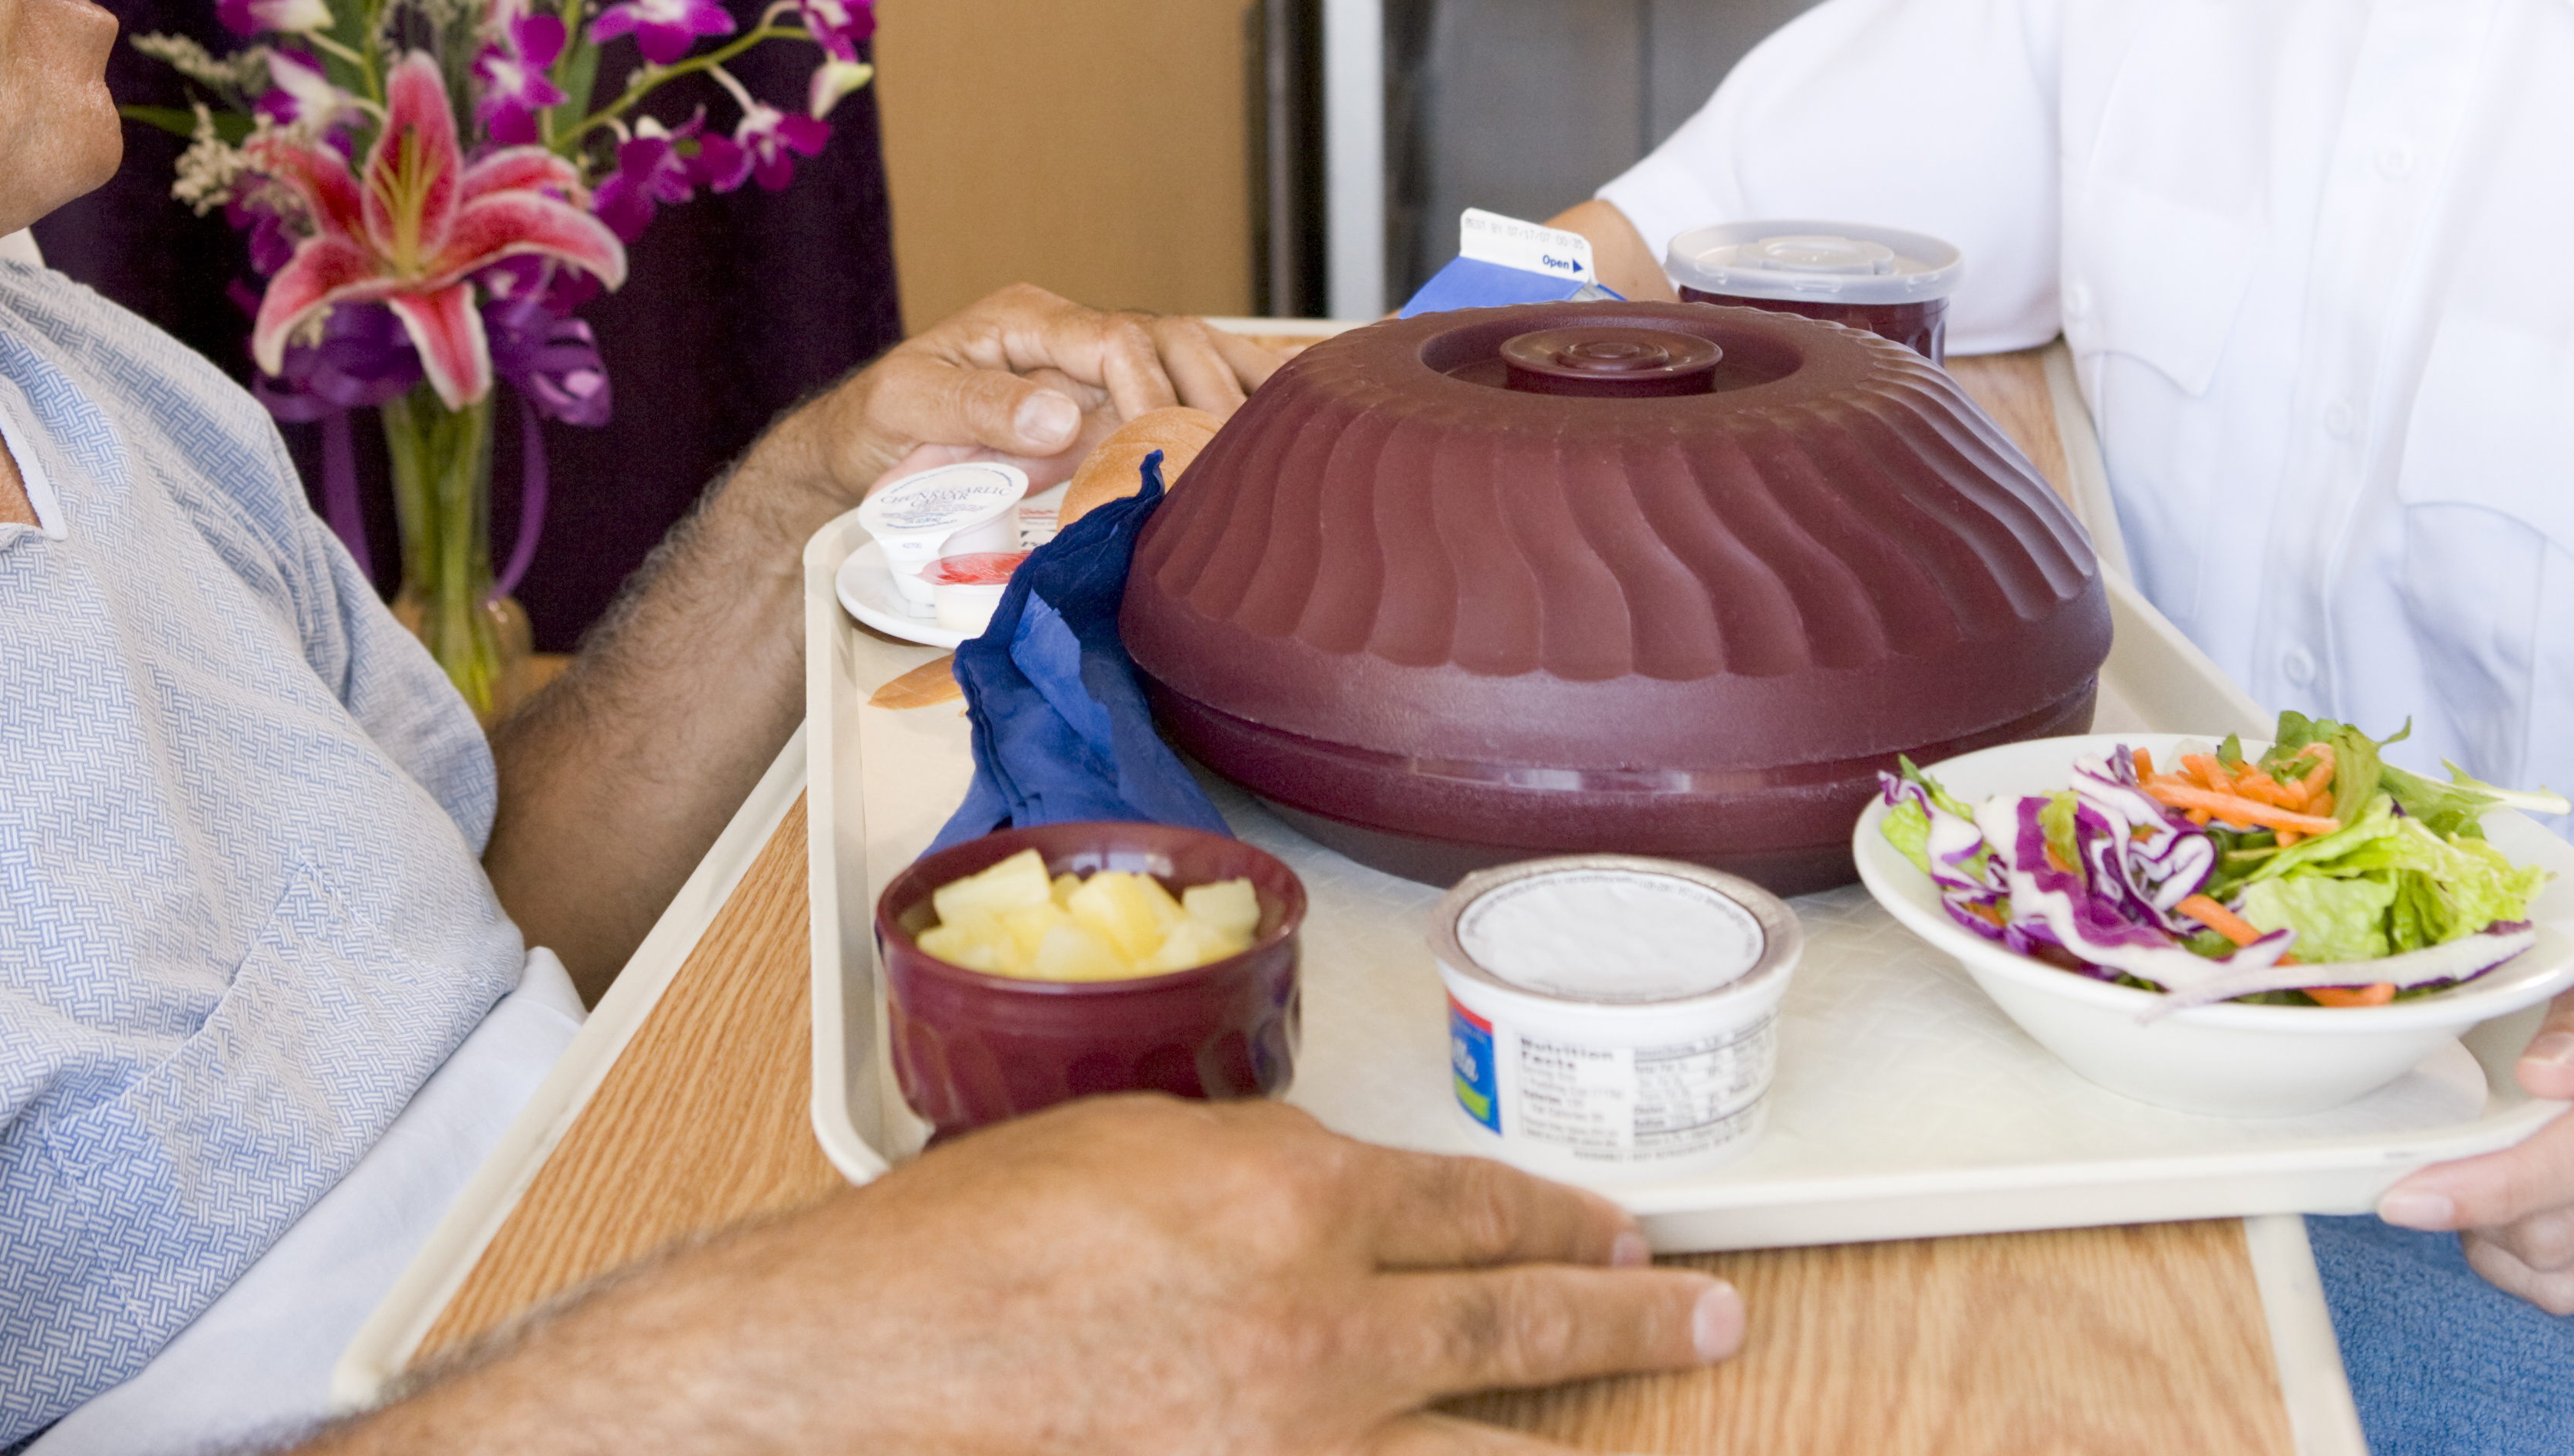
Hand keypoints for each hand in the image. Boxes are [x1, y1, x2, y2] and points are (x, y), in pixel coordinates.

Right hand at [364, 1097, 1742, 1452]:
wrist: (865, 1366)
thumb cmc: (964, 1245)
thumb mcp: (1134, 1148)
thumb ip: (1259, 1172)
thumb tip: (1332, 1209)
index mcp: (1293, 1200)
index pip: (1475, 1205)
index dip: (1559, 1214)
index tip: (1613, 1228)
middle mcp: (1318, 1329)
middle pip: (1522, 1325)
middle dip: (1630, 1321)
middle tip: (1707, 1321)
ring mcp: (1295, 1445)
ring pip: (1483, 1450)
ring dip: (1572, 1429)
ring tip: (1652, 1404)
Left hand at [801, 285, 1273, 502]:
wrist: (871, 440)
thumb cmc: (885, 419)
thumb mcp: (911, 408)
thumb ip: (981, 409)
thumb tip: (1062, 414)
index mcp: (1029, 321)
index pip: (1113, 340)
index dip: (1146, 391)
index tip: (1160, 444)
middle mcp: (1075, 334)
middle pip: (1171, 339)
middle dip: (1210, 393)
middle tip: (1233, 459)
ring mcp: (1099, 364)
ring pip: (1195, 354)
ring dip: (1238, 392)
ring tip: (1281, 443)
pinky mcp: (1114, 398)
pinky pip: (1190, 380)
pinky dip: (1245, 385)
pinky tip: (1300, 399)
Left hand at [2371, 888, 2573, 1310]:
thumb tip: (2541, 1077)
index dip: (2493, 1186)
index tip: (2407, 1197)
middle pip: (2569, 1225)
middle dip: (2472, 1213)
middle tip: (2411, 1171)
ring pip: (2573, 1267)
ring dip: (2496, 1241)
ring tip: (2459, 1183)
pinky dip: (2534, 1266)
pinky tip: (2504, 1216)